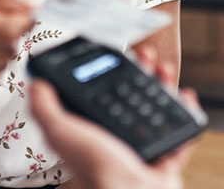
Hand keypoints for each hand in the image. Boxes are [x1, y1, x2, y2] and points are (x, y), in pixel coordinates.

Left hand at [29, 47, 197, 188]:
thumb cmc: (95, 168)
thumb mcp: (61, 132)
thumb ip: (46, 109)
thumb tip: (37, 84)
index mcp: (92, 132)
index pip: (100, 95)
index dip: (108, 73)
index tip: (115, 55)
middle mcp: (116, 140)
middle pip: (131, 98)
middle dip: (139, 73)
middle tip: (145, 57)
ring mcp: (142, 148)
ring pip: (156, 110)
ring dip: (162, 85)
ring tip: (164, 69)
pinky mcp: (166, 157)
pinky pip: (180, 131)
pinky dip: (185, 112)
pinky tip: (184, 96)